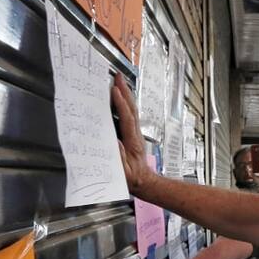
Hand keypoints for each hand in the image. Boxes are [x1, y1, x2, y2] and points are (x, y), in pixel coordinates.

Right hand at [110, 72, 155, 194]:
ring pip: (132, 109)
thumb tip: (115, 142)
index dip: (121, 105)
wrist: (143, 182)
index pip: (127, 119)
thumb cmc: (132, 179)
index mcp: (133, 143)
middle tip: (118, 76)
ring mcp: (136, 133)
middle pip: (132, 109)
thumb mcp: (124, 173)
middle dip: (125, 92)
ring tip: (119, 80)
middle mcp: (136, 135)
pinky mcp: (133, 133)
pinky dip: (125, 102)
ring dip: (126, 94)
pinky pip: (129, 114)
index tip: (115, 91)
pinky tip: (120, 95)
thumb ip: (120, 159)